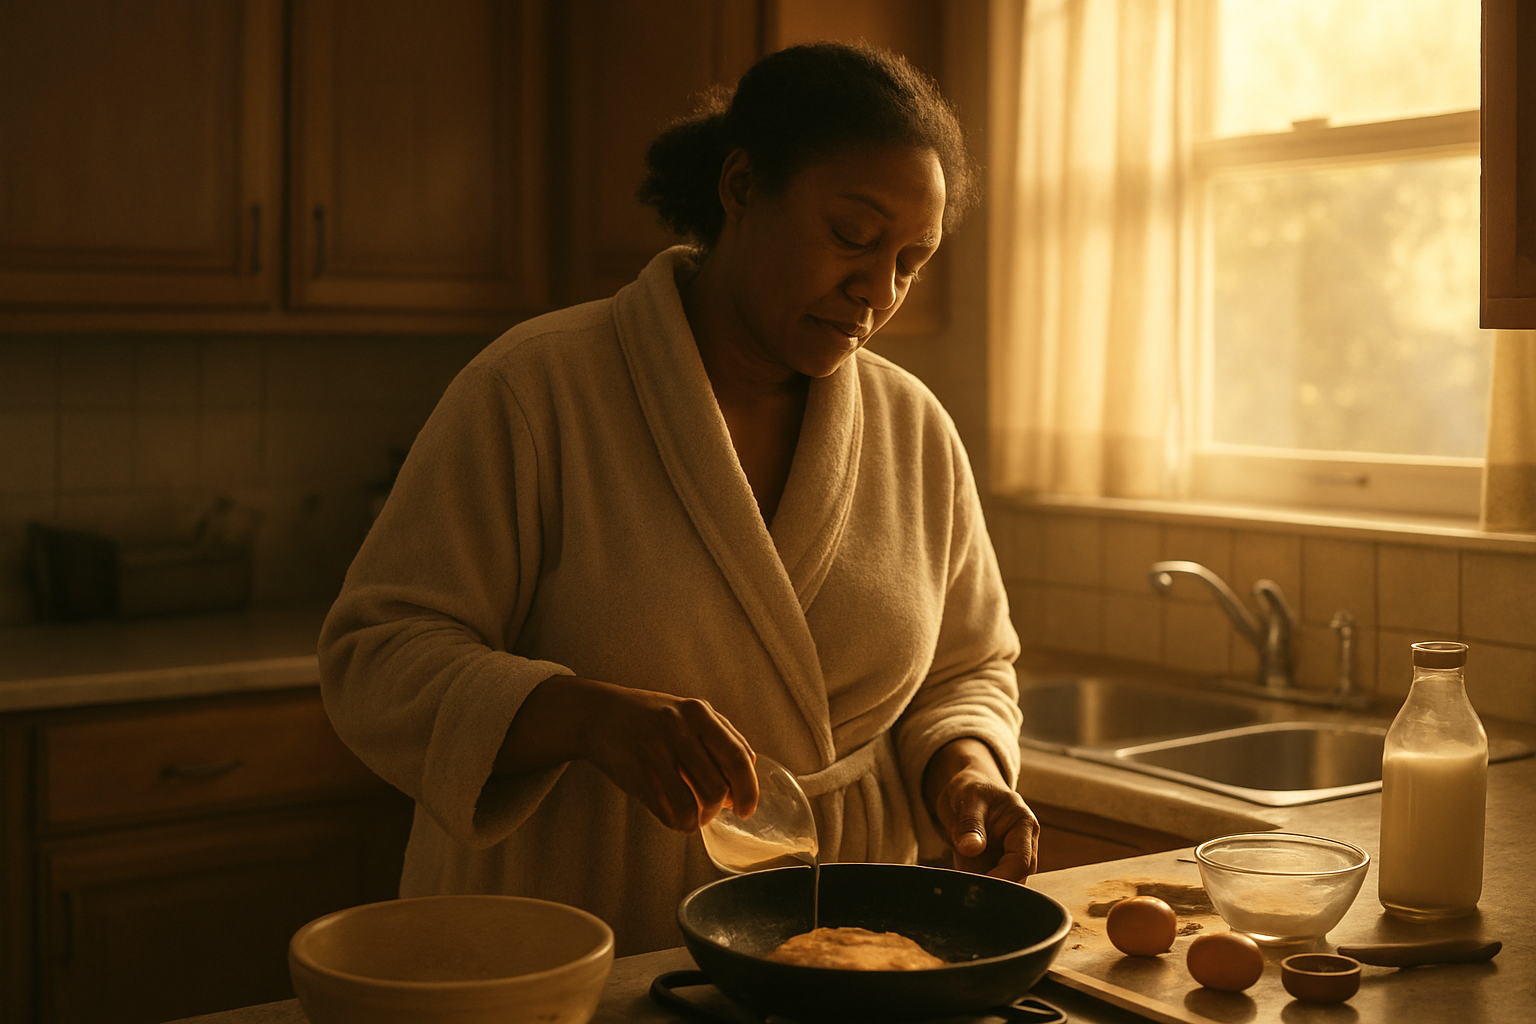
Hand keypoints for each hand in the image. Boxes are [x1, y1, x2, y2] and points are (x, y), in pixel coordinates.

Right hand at [496, 676, 758, 831]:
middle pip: (716, 788)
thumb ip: (722, 735)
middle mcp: (678, 730)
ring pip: (691, 805)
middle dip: (718, 808)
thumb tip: (751, 767)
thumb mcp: (689, 711)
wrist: (599, 713)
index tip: (746, 809)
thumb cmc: (652, 716)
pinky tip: (675, 816)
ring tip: (694, 816)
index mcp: (698, 713)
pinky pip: (666, 811)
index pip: (737, 758)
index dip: (748, 790)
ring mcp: (654, 752)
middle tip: (712, 810)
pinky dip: (676, 822)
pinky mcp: (635, 774)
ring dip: (697, 819)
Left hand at [922, 738, 1038, 880]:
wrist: (969, 788)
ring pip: (1005, 883)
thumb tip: (971, 849)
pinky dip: (975, 886)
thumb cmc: (973, 788)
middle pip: (1019, 877)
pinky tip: (961, 884)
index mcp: (1023, 824)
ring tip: (962, 887)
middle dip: (996, 888)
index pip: (1022, 860)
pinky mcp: (995, 865)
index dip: (1003, 877)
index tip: (979, 885)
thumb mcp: (968, 798)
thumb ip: (970, 823)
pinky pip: (989, 882)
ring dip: (985, 889)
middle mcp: (1023, 843)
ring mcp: (1009, 856)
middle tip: (968, 892)